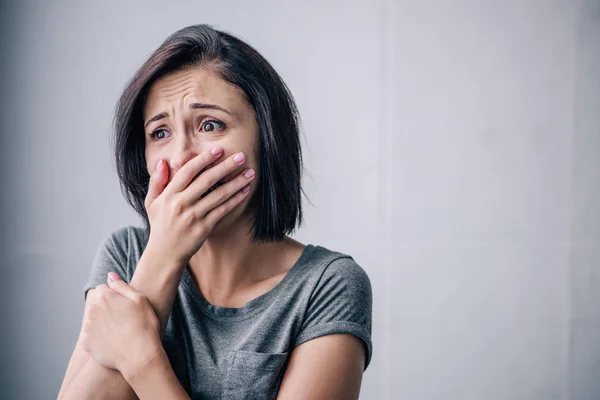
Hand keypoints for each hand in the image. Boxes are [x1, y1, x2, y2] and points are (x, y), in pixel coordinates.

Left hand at [79, 272, 161, 376]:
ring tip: (118, 332)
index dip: (113, 297)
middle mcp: (92, 310)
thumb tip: (110, 275)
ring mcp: (87, 327)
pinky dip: (98, 338)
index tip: (123, 306)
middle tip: (122, 320)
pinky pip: (89, 336)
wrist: (140, 355)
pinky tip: (112, 342)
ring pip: (92, 320)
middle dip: (105, 309)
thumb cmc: (144, 326)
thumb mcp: (140, 300)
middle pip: (95, 304)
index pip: (102, 289)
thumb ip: (122, 286)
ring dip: (100, 323)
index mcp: (105, 297)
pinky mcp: (86, 343)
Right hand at [144, 147, 255, 264]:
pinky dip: (235, 199)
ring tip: (250, 173)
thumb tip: (164, 162)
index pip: (188, 171)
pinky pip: (223, 210)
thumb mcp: (152, 203)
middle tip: (241, 156)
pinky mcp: (204, 227)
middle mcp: (181, 204)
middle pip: (206, 180)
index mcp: (169, 195)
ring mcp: (193, 216)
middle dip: (225, 166)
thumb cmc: (160, 225)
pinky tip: (245, 190)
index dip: (204, 159)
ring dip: (236, 182)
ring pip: (218, 195)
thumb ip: (157, 181)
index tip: (218, 149)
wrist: (164, 254)